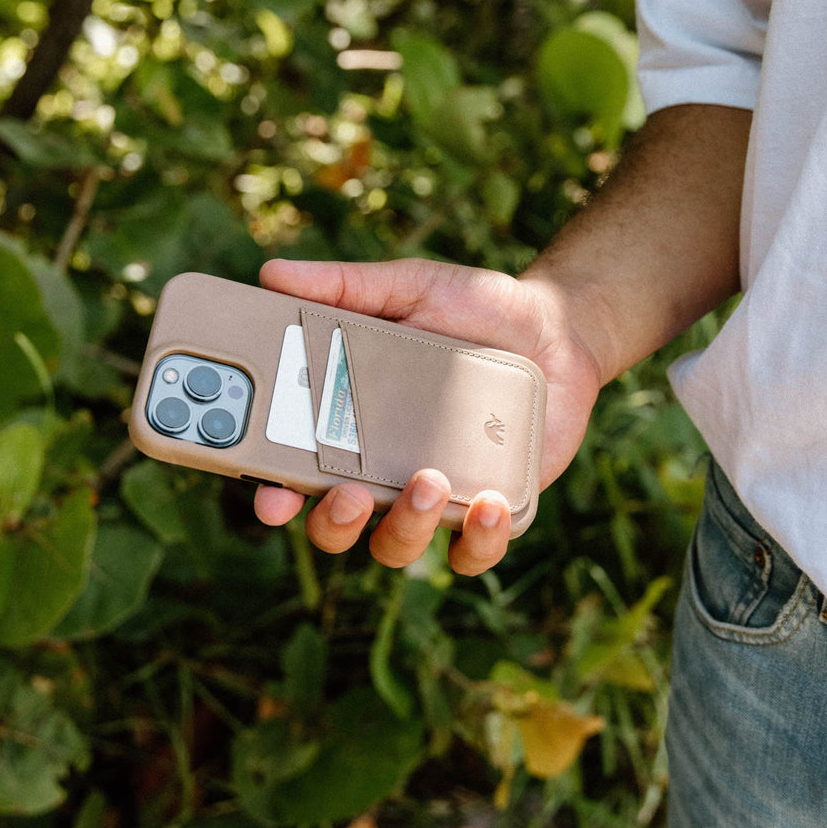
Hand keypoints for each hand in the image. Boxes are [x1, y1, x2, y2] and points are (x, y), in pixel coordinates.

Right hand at [253, 257, 601, 573]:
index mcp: (350, 427)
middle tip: (351, 492)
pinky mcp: (488, 510)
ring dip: (406, 528)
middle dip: (333, 523)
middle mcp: (383, 471)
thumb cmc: (470, 310)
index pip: (296, 473)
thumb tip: (272, 274)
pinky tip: (489, 505)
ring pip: (397, 546)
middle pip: (335, 527)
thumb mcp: (409, 289)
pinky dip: (478, 542)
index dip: (275, 494)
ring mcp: (435, 497)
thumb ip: (346, 288)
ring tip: (430, 480)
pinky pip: (474, 552)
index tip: (272, 495)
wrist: (554, 329)